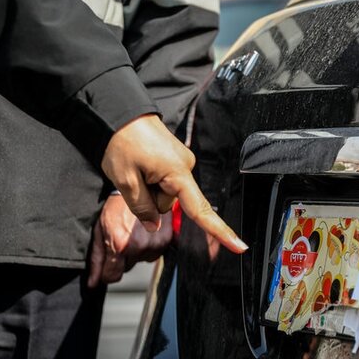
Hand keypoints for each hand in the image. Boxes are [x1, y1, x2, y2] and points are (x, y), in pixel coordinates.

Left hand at [88, 194, 172, 287]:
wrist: (140, 185)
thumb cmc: (116, 205)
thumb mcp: (99, 230)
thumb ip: (96, 259)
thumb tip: (91, 283)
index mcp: (120, 245)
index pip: (112, 277)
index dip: (107, 272)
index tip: (107, 265)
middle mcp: (140, 247)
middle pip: (128, 268)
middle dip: (123, 257)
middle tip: (121, 237)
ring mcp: (156, 243)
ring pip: (143, 261)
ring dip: (138, 251)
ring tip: (134, 232)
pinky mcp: (169, 238)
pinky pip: (156, 253)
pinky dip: (150, 245)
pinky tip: (145, 232)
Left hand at [101, 114, 247, 252]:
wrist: (119, 111)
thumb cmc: (121, 141)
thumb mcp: (125, 180)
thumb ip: (142, 208)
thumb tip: (153, 226)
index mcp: (177, 172)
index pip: (201, 210)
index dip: (220, 231)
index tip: (240, 246)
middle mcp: (186, 166)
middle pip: (169, 202)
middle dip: (150, 197)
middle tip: (132, 176)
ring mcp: (181, 161)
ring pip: (165, 192)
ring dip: (148, 186)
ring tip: (134, 165)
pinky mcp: (175, 158)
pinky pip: (164, 180)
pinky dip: (151, 178)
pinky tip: (140, 163)